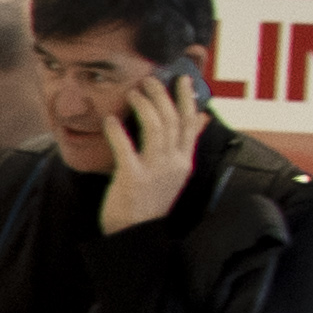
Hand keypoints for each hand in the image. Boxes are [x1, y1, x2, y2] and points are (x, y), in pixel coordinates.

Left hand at [99, 70, 205, 234]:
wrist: (135, 234)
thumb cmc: (151, 200)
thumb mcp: (176, 172)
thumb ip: (186, 144)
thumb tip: (202, 117)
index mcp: (184, 161)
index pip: (189, 123)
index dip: (186, 98)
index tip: (181, 79)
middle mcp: (173, 163)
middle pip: (172, 120)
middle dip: (162, 96)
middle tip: (150, 80)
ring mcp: (154, 170)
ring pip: (155, 128)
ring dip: (144, 106)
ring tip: (133, 92)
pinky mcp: (132, 178)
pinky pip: (125, 148)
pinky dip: (117, 131)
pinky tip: (109, 119)